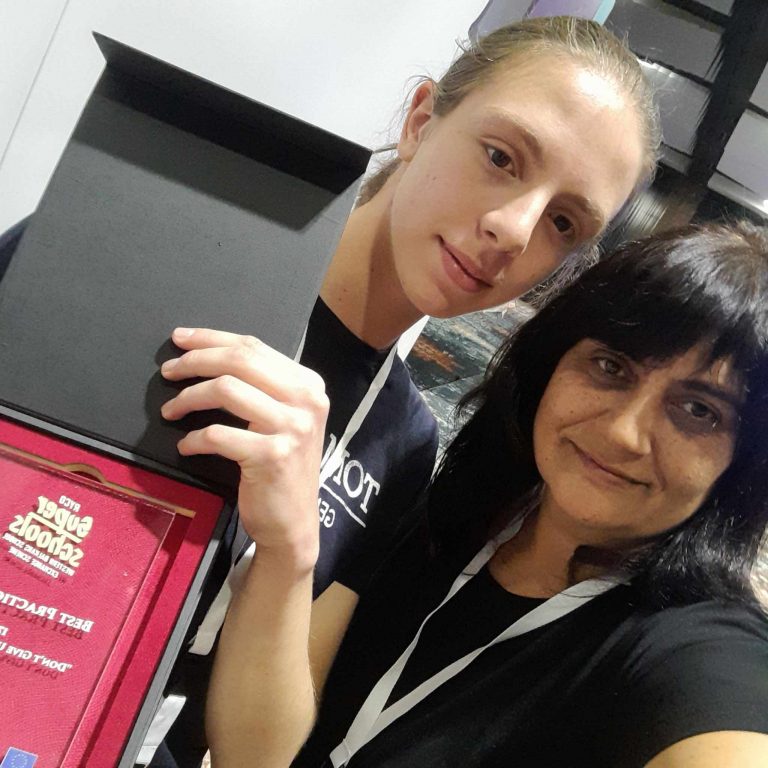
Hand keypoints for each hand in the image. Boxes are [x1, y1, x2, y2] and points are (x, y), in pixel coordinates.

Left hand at [160, 327, 328, 570]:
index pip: (254, 347)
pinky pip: (217, 434)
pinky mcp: (271, 456)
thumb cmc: (281, 468)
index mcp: (308, 384)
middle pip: (240, 361)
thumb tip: (211, 356)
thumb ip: (263, 388)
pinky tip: (186, 445)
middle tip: (168, 371)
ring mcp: (292, 428)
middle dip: (196, 360)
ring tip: (170, 410)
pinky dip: (193, 439)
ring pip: (226, 390)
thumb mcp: (283, 419)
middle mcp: (306, 401)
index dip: (211, 339)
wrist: (293, 523)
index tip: (180, 338)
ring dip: (188, 398)